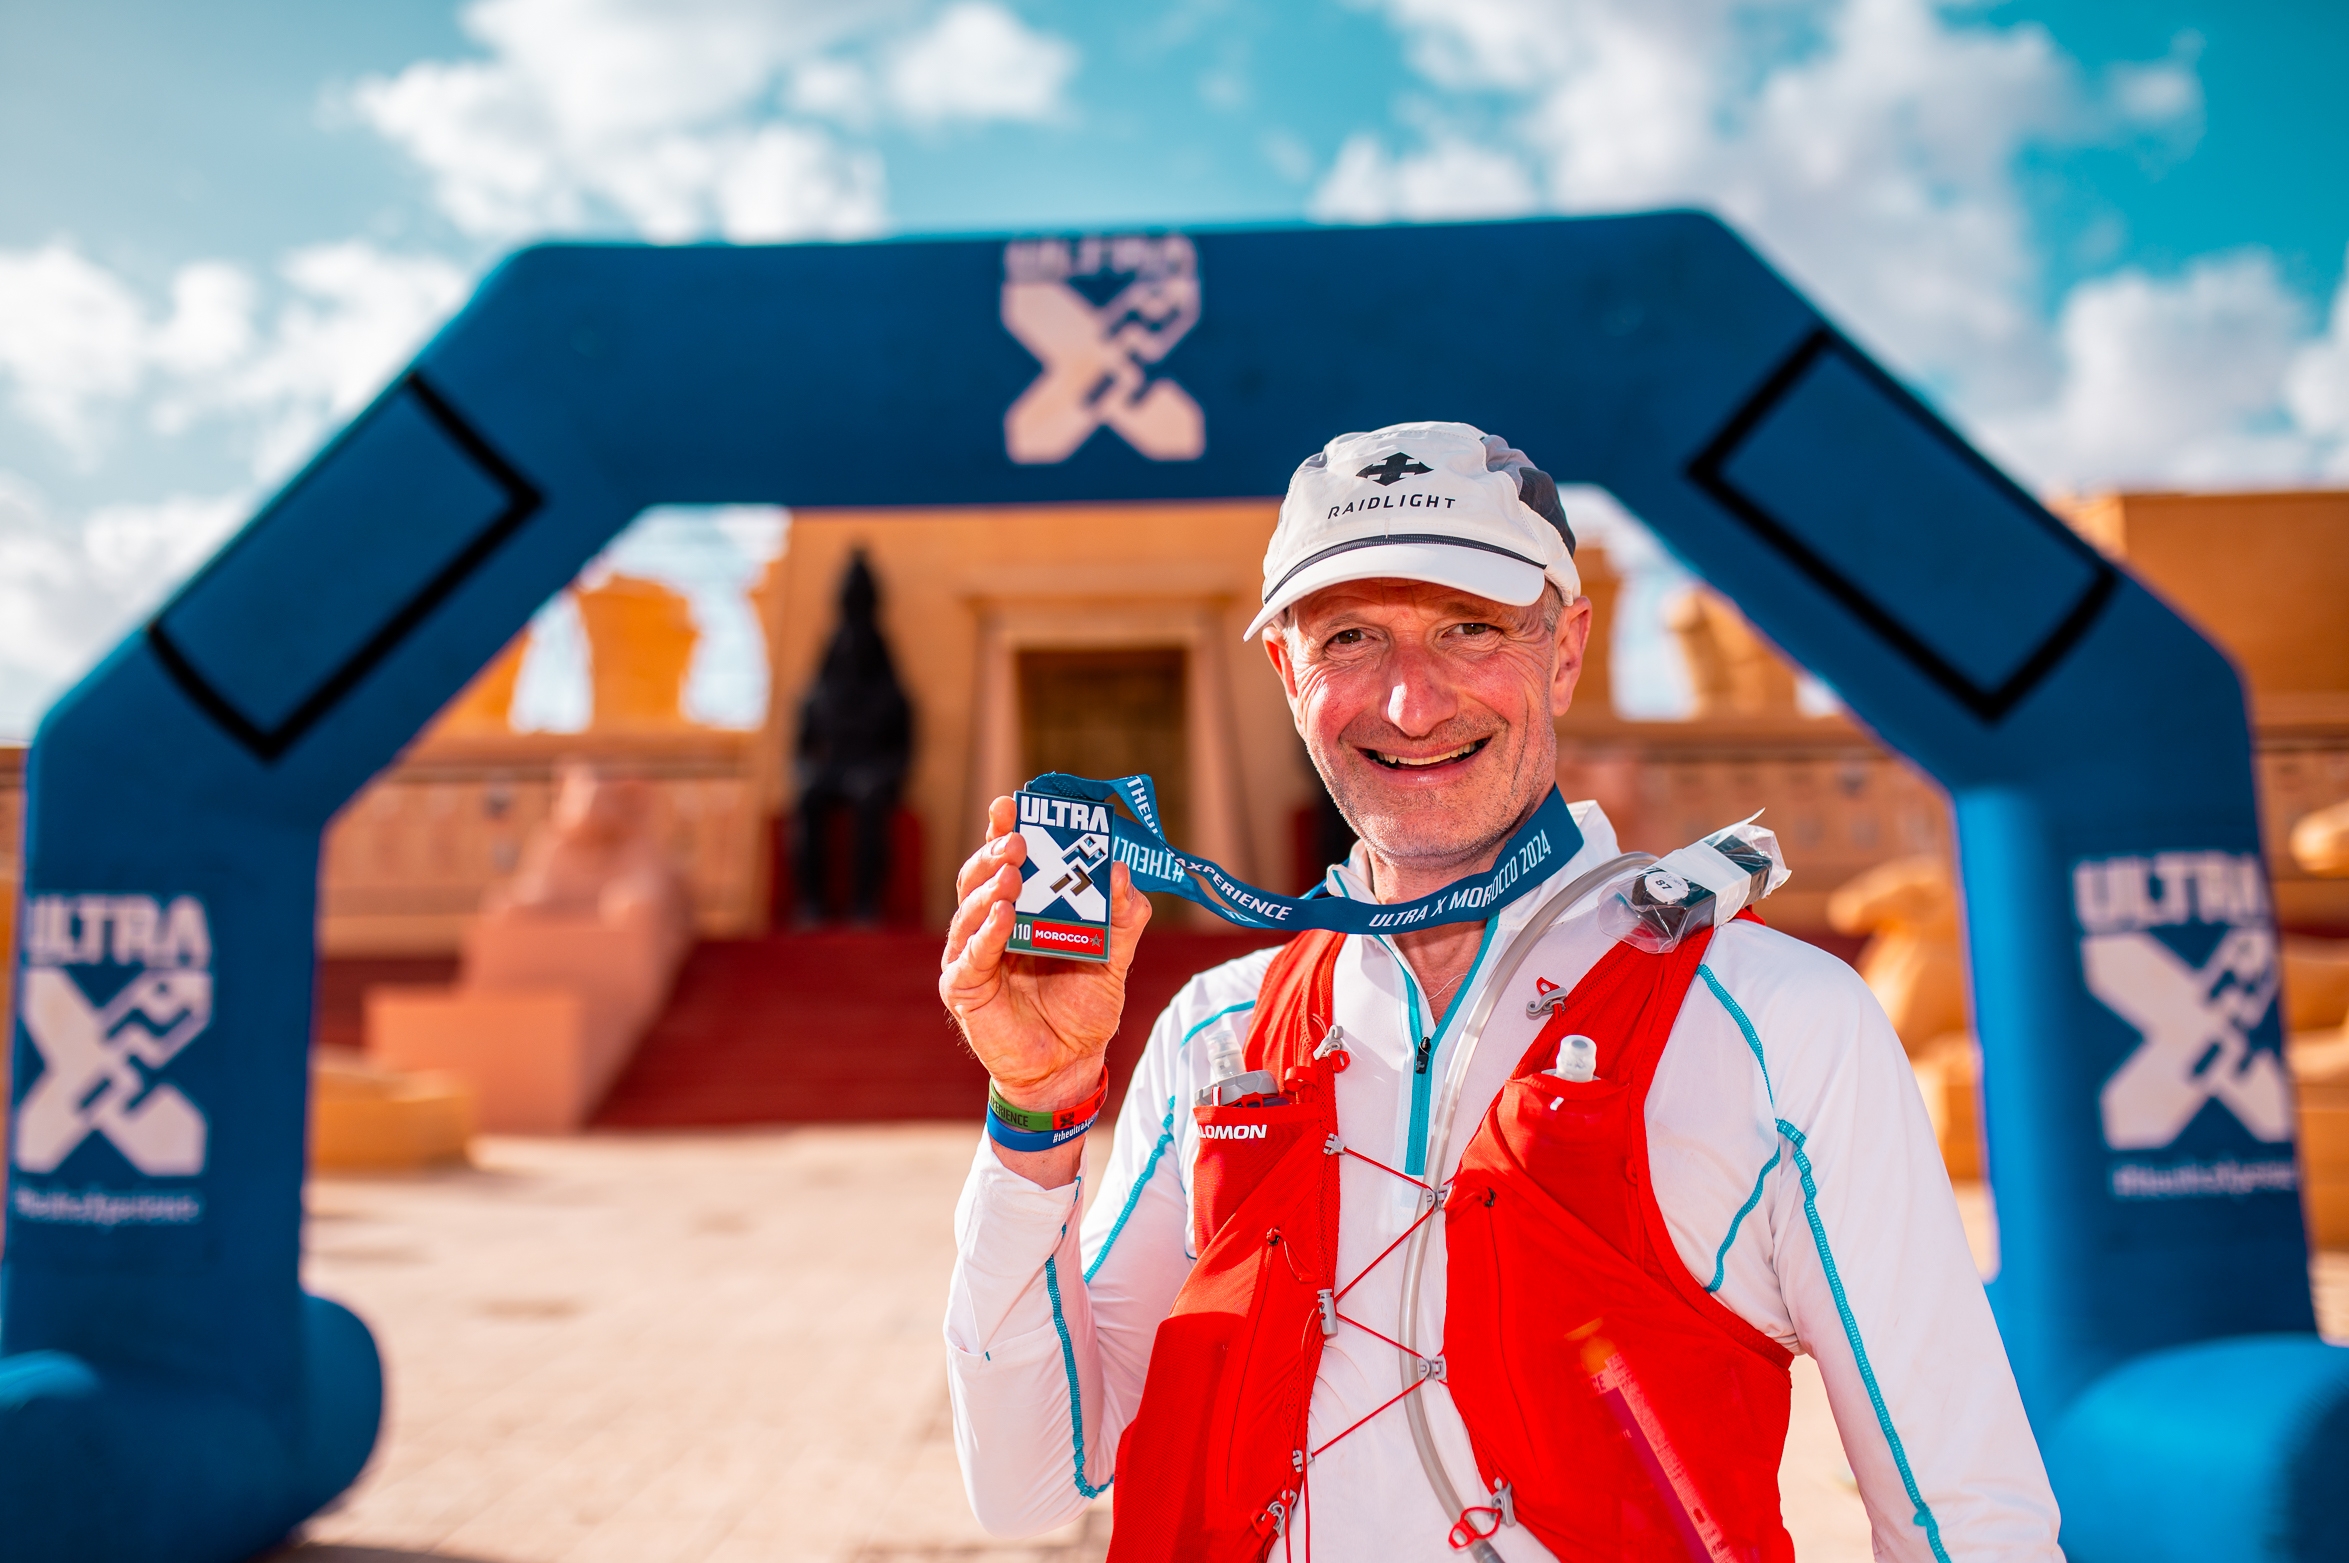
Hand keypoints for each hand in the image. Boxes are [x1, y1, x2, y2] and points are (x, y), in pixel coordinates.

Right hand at [941, 795, 1152, 1118]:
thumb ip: (1122, 918)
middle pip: (979, 877)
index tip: (1013, 803)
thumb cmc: (1083, 1008)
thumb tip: (1123, 870)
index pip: (1005, 861)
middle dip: (995, 852)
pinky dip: (986, 933)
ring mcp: (972, 955)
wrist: (1069, 1064)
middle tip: (1018, 838)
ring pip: (969, 910)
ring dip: (989, 887)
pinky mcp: (964, 988)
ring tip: (1012, 873)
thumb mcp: (1114, 958)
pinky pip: (971, 956)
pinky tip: (1003, 915)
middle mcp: (989, 925)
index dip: (1004, 830)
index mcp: (1021, 910)